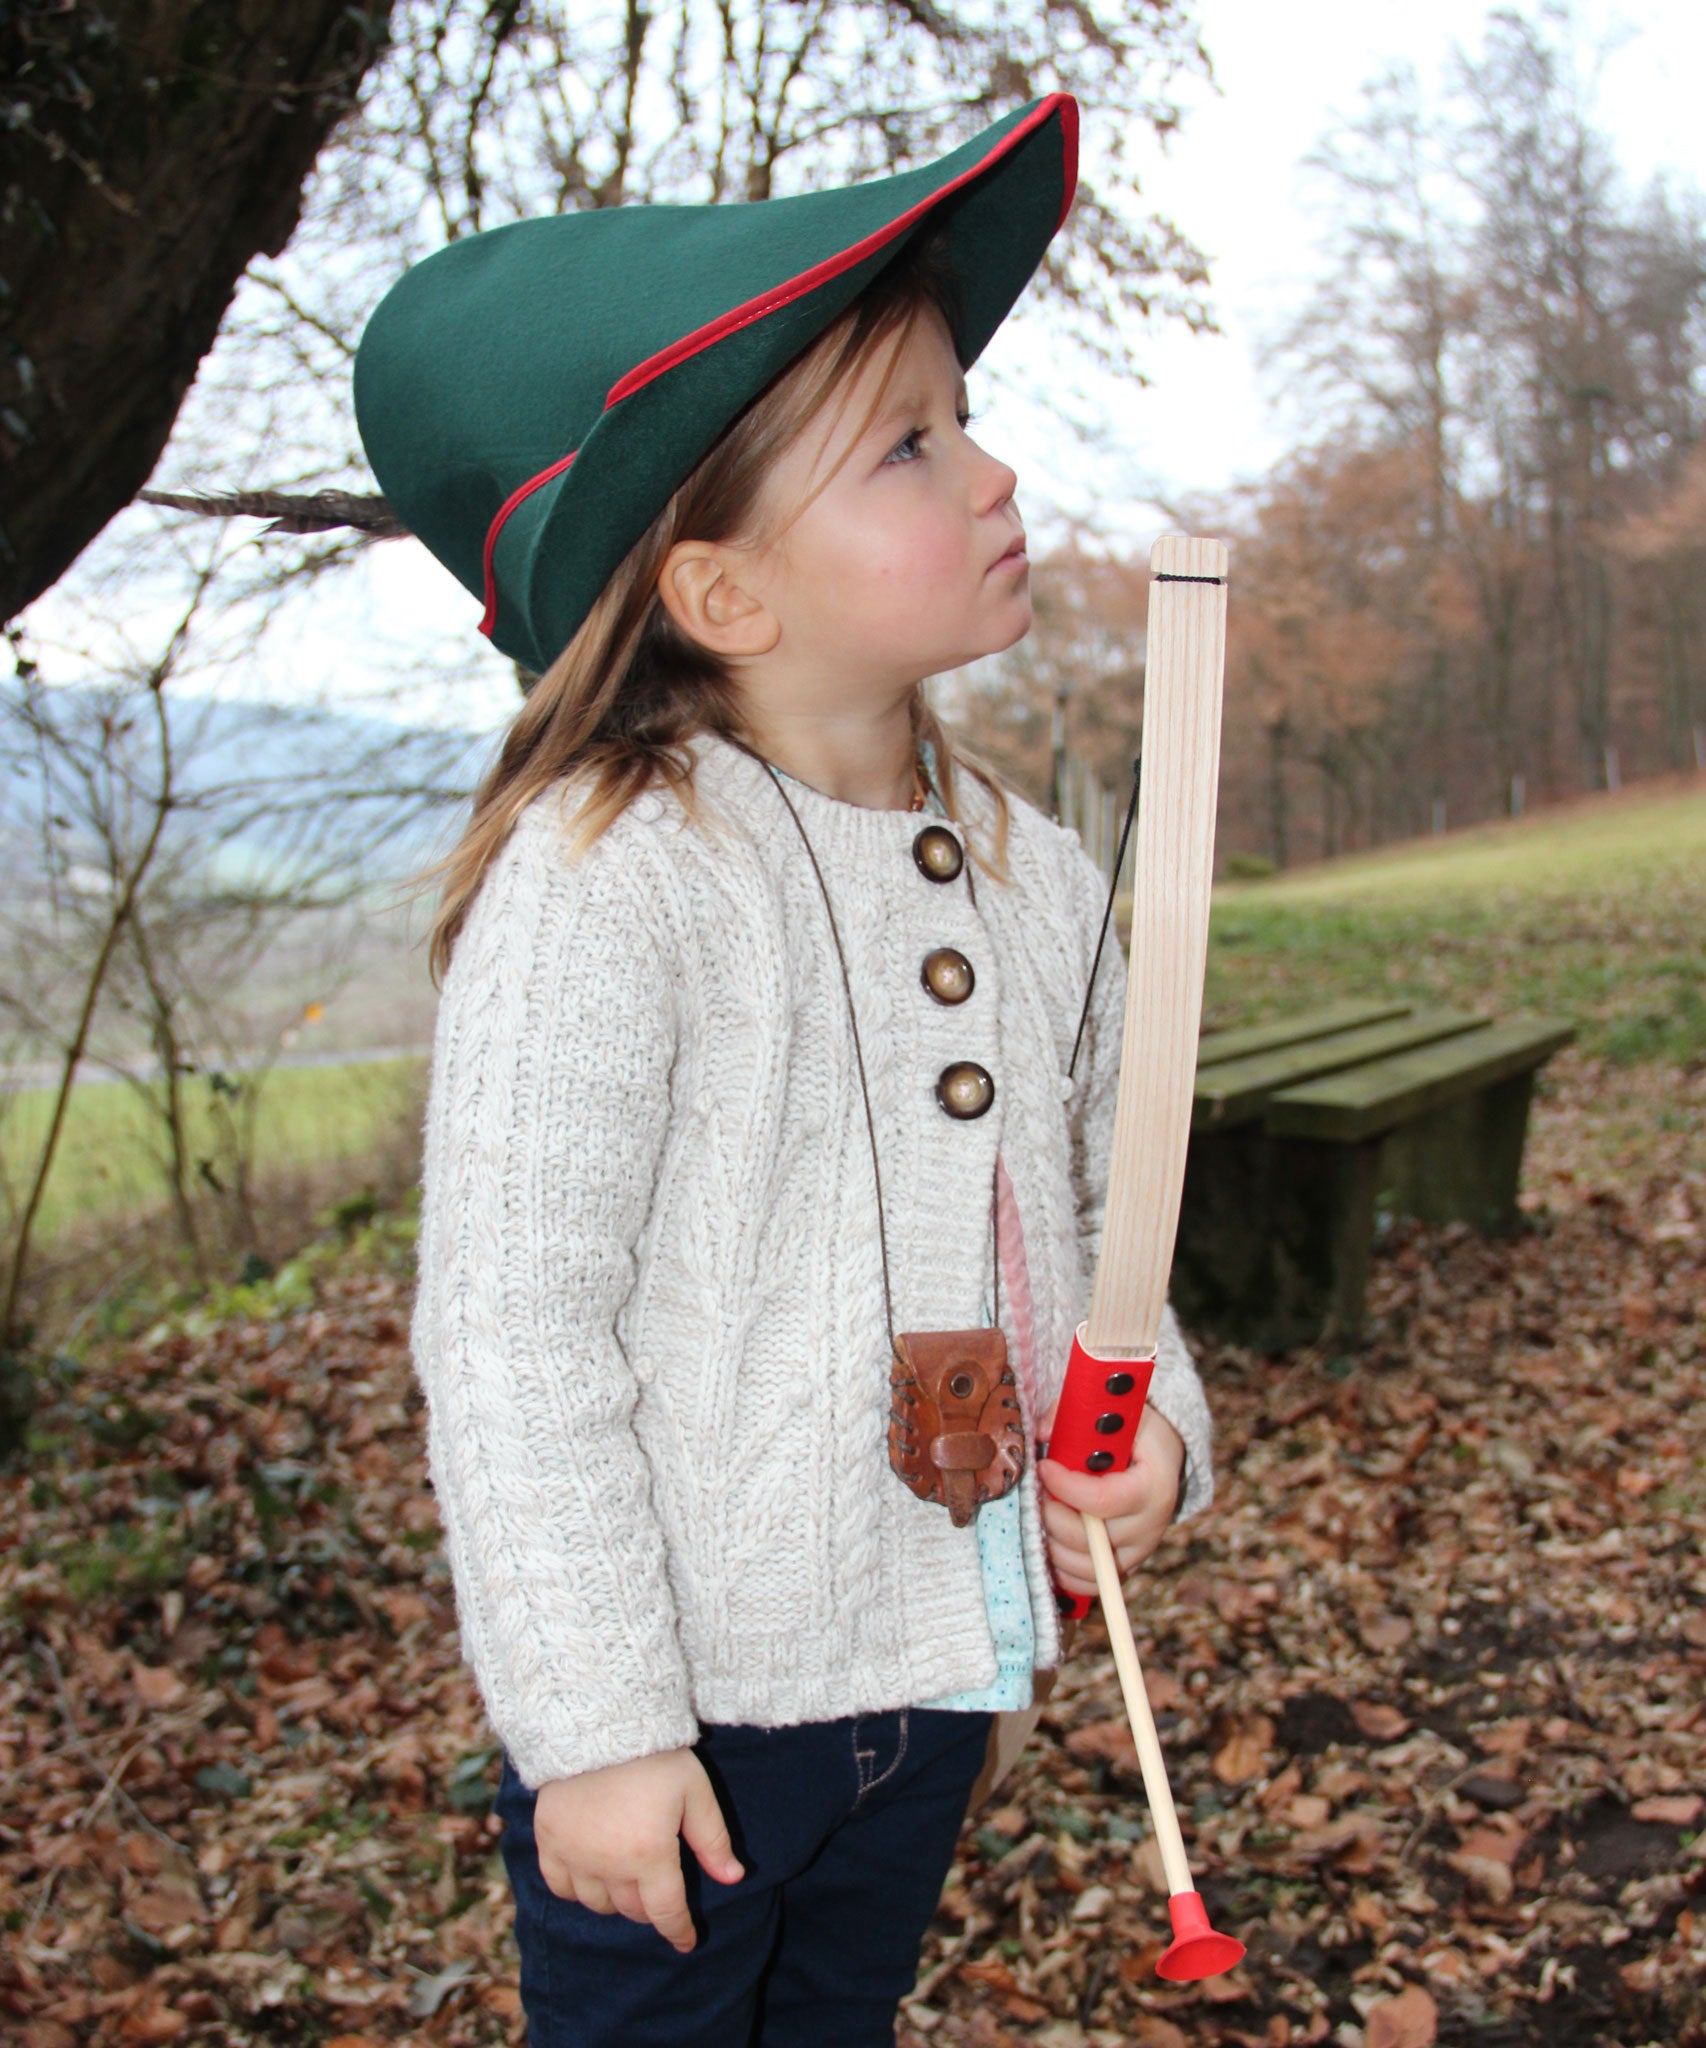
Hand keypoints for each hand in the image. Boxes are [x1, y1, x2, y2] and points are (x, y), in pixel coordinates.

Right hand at [533, 1746, 743, 1952]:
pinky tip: (589, 1875)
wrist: (599, 1722)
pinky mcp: (548, 1841)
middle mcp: (609, 1865)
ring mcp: (575, 1856)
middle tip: (659, 1893)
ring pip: (597, 1903)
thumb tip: (734, 1879)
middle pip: (632, 1909)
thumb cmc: (655, 1756)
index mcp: (649, 1855)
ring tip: (627, 1880)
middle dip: (650, 1907)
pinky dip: (576, 1889)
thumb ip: (713, 1839)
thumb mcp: (695, 1792)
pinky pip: (560, 1886)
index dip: (679, 1931)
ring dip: (616, 1900)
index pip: (666, 1912)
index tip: (687, 1942)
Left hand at [1036, 1401, 1183, 1600]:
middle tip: (1036, 1494)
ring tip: (1040, 1516)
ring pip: (1085, 1566)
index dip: (1065, 1487)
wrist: (1159, 1456)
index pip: (1102, 1501)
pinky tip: (1049, 1544)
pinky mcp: (1125, 1566)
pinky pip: (1090, 1585)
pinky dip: (1063, 1572)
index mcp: (1153, 1485)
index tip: (1043, 1467)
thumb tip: (1039, 1432)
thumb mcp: (1112, 1410)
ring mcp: (1139, 1551)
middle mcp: (1151, 1525)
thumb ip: (1073, 1416)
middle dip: (1051, 1517)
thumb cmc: (1133, 1431)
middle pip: (1089, 1539)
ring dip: (1051, 1545)